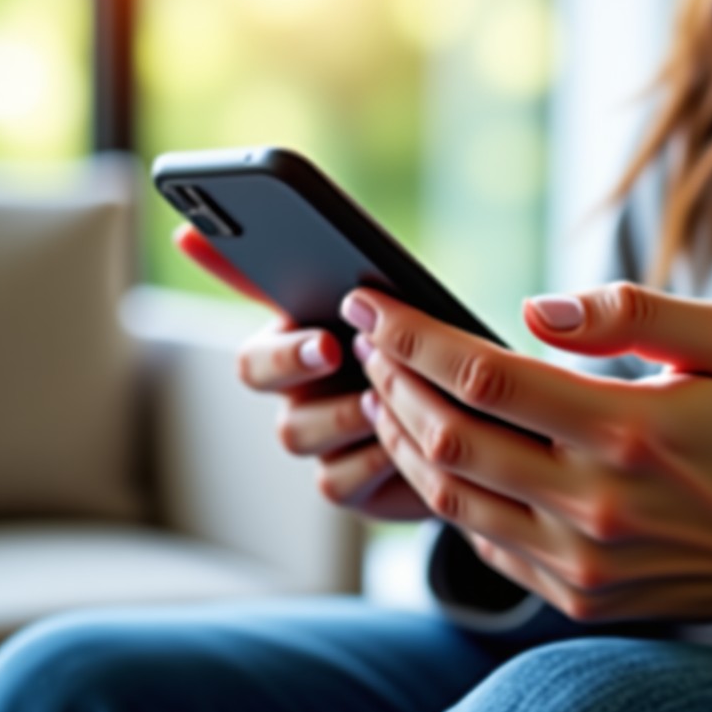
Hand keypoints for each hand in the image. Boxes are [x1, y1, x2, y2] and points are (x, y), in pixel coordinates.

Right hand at [174, 225, 429, 520]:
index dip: (230, 275)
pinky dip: (368, 460)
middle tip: (333, 346)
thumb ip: (360, 273)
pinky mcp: (343, 483)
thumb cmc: (434, 353)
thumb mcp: (408, 304)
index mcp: (301, 325)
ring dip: (340, 412)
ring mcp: (316, 435)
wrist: (480, 430)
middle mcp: (295, 382)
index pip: (245, 289)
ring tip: (384, 396)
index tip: (298, 301)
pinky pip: (334, 479)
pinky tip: (399, 446)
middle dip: (290, 358)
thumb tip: (288, 228)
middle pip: (253, 370)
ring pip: (295, 429)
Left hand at [343, 281, 711, 625]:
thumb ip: (632, 313)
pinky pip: (480, 542)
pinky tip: (432, 451)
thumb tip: (531, 308)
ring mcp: (582, 564)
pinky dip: (441, 491)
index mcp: (630, 431)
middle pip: (448, 438)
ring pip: (449, 496)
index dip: (413, 334)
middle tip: (367, 339)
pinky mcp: (578, 597)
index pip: (485, 376)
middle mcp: (596, 506)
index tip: (371, 300)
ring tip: (381, 389)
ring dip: (400, 436)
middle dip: (390, 379)